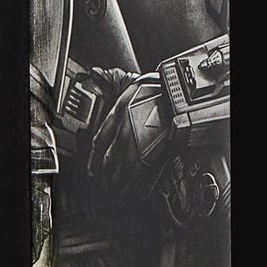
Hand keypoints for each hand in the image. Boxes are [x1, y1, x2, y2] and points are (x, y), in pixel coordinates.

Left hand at [86, 72, 172, 197]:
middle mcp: (121, 133)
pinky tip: (135, 192)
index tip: (91, 170)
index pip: (98, 141)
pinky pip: (139, 176)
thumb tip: (94, 73)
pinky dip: (136, 186)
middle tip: (105, 186)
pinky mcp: (151, 154)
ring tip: (118, 193)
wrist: (175, 97)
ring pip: (121, 171)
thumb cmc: (155, 89)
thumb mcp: (128, 81)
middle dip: (105, 176)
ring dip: (118, 184)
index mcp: (115, 116)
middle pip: (108, 161)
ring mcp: (136, 146)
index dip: (93, 158)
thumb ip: (108, 79)